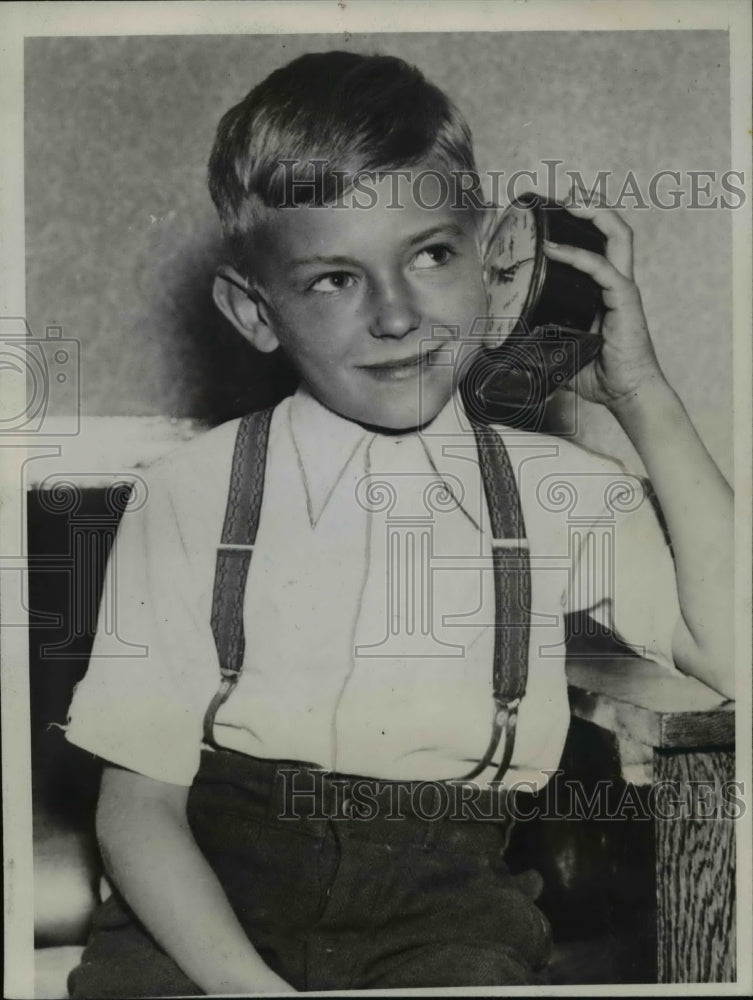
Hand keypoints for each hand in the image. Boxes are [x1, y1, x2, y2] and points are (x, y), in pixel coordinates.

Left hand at [542, 188, 666, 411]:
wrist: (626, 393)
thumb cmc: (598, 373)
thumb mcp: (559, 350)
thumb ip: (537, 338)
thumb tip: (498, 341)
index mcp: (602, 289)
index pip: (595, 244)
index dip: (577, 225)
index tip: (548, 215)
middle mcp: (615, 282)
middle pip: (612, 228)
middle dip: (589, 205)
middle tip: (561, 198)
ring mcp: (622, 289)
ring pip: (617, 235)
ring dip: (593, 214)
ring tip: (568, 203)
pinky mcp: (625, 301)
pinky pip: (604, 270)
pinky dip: (580, 256)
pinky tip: (555, 250)